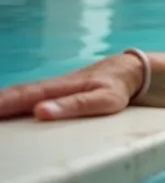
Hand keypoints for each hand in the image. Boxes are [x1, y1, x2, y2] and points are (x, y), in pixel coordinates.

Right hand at [0, 53, 143, 120]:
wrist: (132, 71)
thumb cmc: (118, 87)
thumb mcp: (103, 100)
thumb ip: (74, 105)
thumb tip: (40, 111)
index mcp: (60, 87)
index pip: (23, 96)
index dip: (2, 104)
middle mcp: (53, 86)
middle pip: (17, 94)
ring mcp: (55, 88)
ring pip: (22, 94)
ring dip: (3, 102)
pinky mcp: (60, 92)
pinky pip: (31, 96)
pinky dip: (15, 101)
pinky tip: (7, 107)